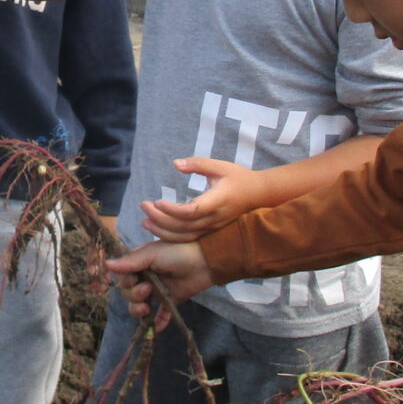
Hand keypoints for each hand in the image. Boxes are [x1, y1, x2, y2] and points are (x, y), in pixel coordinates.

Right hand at [106, 241, 212, 329]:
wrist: (205, 261)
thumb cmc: (177, 252)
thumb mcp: (152, 253)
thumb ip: (131, 262)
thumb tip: (107, 264)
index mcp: (139, 264)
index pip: (122, 278)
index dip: (123, 283)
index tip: (131, 281)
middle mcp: (145, 278)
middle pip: (128, 294)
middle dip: (133, 295)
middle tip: (147, 290)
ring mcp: (157, 291)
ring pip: (139, 306)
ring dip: (139, 310)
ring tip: (147, 308)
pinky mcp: (169, 301)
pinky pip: (160, 316)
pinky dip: (157, 323)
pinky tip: (157, 328)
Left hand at [140, 158, 261, 242]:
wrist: (258, 195)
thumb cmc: (238, 177)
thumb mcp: (219, 166)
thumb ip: (197, 164)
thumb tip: (175, 164)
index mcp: (218, 201)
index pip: (192, 211)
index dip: (173, 210)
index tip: (157, 202)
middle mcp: (215, 218)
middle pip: (184, 226)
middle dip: (161, 219)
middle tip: (143, 207)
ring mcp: (213, 228)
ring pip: (185, 237)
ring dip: (163, 231)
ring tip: (144, 222)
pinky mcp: (211, 232)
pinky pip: (189, 239)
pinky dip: (172, 237)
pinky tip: (158, 229)